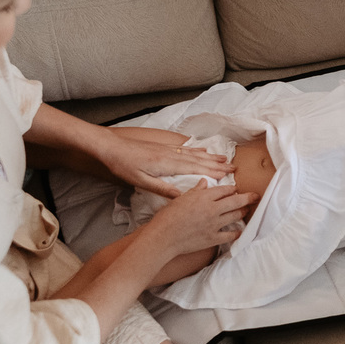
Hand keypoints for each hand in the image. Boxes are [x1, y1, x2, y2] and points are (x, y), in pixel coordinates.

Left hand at [101, 130, 232, 197]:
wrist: (111, 147)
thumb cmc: (124, 165)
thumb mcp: (141, 181)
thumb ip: (162, 188)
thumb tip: (182, 196)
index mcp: (168, 164)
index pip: (196, 168)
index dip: (213, 172)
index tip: (228, 175)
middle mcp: (172, 155)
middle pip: (200, 160)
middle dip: (217, 164)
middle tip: (233, 167)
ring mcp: (168, 149)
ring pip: (194, 153)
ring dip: (210, 156)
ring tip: (224, 158)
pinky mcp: (163, 147)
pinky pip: (185, 148)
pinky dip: (196, 150)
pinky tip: (202, 149)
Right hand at [148, 180, 256, 253]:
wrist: (164, 237)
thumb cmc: (168, 216)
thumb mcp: (181, 198)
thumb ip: (196, 190)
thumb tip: (205, 182)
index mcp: (204, 197)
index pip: (224, 190)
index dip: (232, 189)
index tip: (236, 189)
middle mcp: (212, 209)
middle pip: (236, 201)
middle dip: (248, 198)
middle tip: (256, 196)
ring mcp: (214, 224)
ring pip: (235, 216)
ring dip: (243, 212)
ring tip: (247, 210)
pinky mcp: (213, 238)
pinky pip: (230, 235)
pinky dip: (236, 233)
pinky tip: (240, 231)